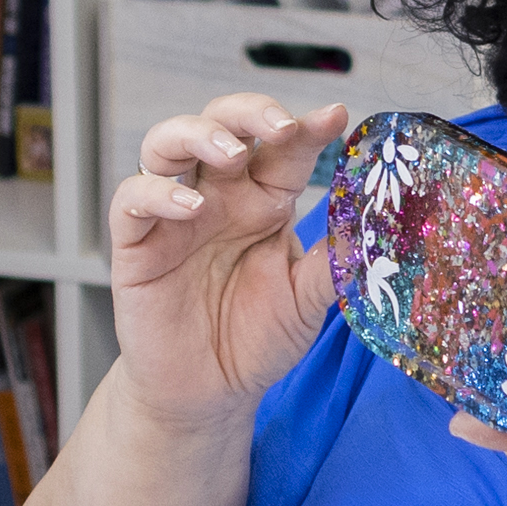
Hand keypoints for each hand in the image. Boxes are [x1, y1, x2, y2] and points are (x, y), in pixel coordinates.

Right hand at [102, 94, 349, 433]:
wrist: (208, 394)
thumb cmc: (256, 339)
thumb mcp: (305, 302)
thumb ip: (332, 264)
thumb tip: (374, 228)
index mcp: (264, 201)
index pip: (285, 149)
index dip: (309, 128)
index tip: (336, 117)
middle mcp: (219, 196)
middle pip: (223, 123)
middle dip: (250, 111)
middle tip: (281, 125)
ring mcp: (174, 215)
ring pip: (168, 143)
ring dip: (198, 134)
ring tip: (230, 152)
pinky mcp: (135, 244)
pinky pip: (132, 199)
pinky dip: (158, 193)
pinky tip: (191, 207)